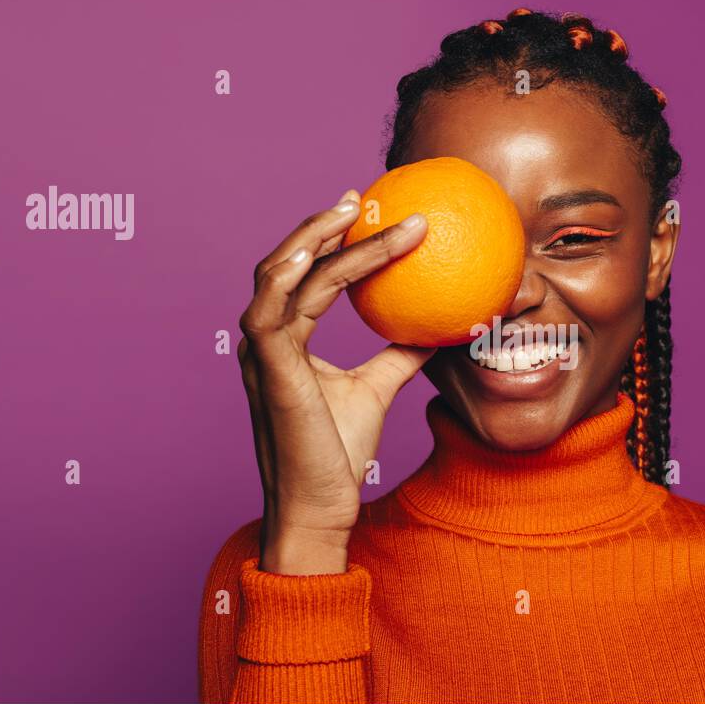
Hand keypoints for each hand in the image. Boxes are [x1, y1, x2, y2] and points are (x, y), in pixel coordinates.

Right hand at [237, 190, 433, 574]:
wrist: (319, 506)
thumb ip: (401, 352)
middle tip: (361, 197)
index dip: (329, 240)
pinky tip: (323, 249)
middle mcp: (265, 339)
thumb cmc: (338, 453)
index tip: (363, 211)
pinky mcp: (267, 369)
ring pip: (282, 275)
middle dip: (321, 225)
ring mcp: (260, 352)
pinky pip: (274, 309)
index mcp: (284, 342)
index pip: (305, 277)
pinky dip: (294, 273)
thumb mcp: (379, 388)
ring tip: (353, 211)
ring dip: (316, 238)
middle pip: (287, 263)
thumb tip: (443, 323)